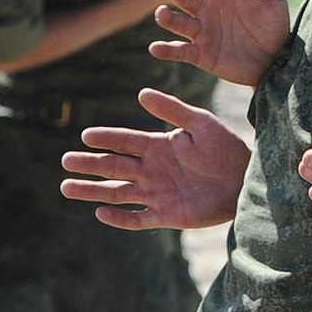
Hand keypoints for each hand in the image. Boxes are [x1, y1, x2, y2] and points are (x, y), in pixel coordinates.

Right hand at [59, 88, 249, 229]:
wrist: (246, 178)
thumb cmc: (226, 148)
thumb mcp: (201, 124)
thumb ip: (173, 110)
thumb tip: (142, 92)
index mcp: (159, 146)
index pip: (125, 141)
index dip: (107, 138)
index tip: (86, 135)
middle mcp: (152, 170)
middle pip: (114, 166)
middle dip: (90, 164)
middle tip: (66, 160)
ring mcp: (157, 193)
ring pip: (117, 193)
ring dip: (92, 191)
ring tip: (67, 186)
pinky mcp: (166, 215)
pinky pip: (137, 218)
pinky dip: (119, 218)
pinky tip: (101, 213)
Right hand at [150, 0, 289, 85]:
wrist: (275, 58)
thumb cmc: (273, 25)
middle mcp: (207, 8)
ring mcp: (202, 31)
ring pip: (179, 22)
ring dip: (168, 18)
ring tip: (162, 13)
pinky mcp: (200, 54)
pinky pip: (180, 51)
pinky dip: (167, 50)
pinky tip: (156, 48)